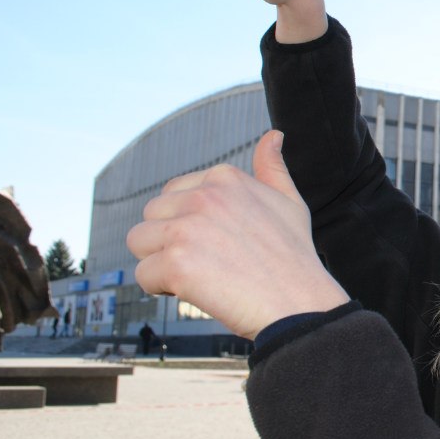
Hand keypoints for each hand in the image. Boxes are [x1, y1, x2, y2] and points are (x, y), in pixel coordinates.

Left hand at [127, 131, 349, 339]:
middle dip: (169, 241)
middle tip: (208, 263)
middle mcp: (203, 195)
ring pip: (139, 242)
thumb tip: (273, 135)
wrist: (299, 303)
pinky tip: (196, 292)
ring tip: (199, 276)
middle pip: (151, 216)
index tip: (219, 244)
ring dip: (160, 263)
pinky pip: (143, 275)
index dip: (189, 224)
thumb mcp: (290, 201)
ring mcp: (187, 228)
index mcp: (225, 177)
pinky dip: (163, 289)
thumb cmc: (295, 257)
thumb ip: (273, 168)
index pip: (173, 194)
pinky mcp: (176, 262)